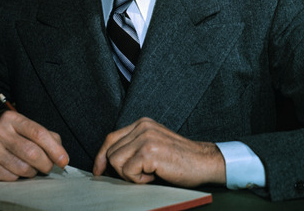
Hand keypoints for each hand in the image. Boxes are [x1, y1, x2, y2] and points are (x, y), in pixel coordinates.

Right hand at [0, 110, 68, 180]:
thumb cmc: (5, 137)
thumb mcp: (22, 128)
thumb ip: (44, 135)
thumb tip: (60, 153)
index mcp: (11, 118)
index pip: (39, 133)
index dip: (55, 149)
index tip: (64, 160)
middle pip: (33, 153)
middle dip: (46, 164)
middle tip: (48, 167)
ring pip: (24, 169)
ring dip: (33, 172)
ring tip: (29, 167)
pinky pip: (13, 178)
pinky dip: (18, 177)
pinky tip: (13, 169)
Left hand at [93, 117, 225, 186]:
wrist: (204, 162)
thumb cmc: (180, 159)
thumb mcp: (153, 145)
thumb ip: (133, 146)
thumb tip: (107, 161)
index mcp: (142, 124)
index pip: (110, 138)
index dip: (101, 156)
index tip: (99, 170)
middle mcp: (142, 127)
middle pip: (110, 152)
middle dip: (120, 170)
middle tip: (143, 173)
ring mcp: (145, 138)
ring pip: (115, 162)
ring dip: (130, 175)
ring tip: (150, 173)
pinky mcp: (148, 152)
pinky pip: (127, 172)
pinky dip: (139, 180)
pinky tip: (155, 175)